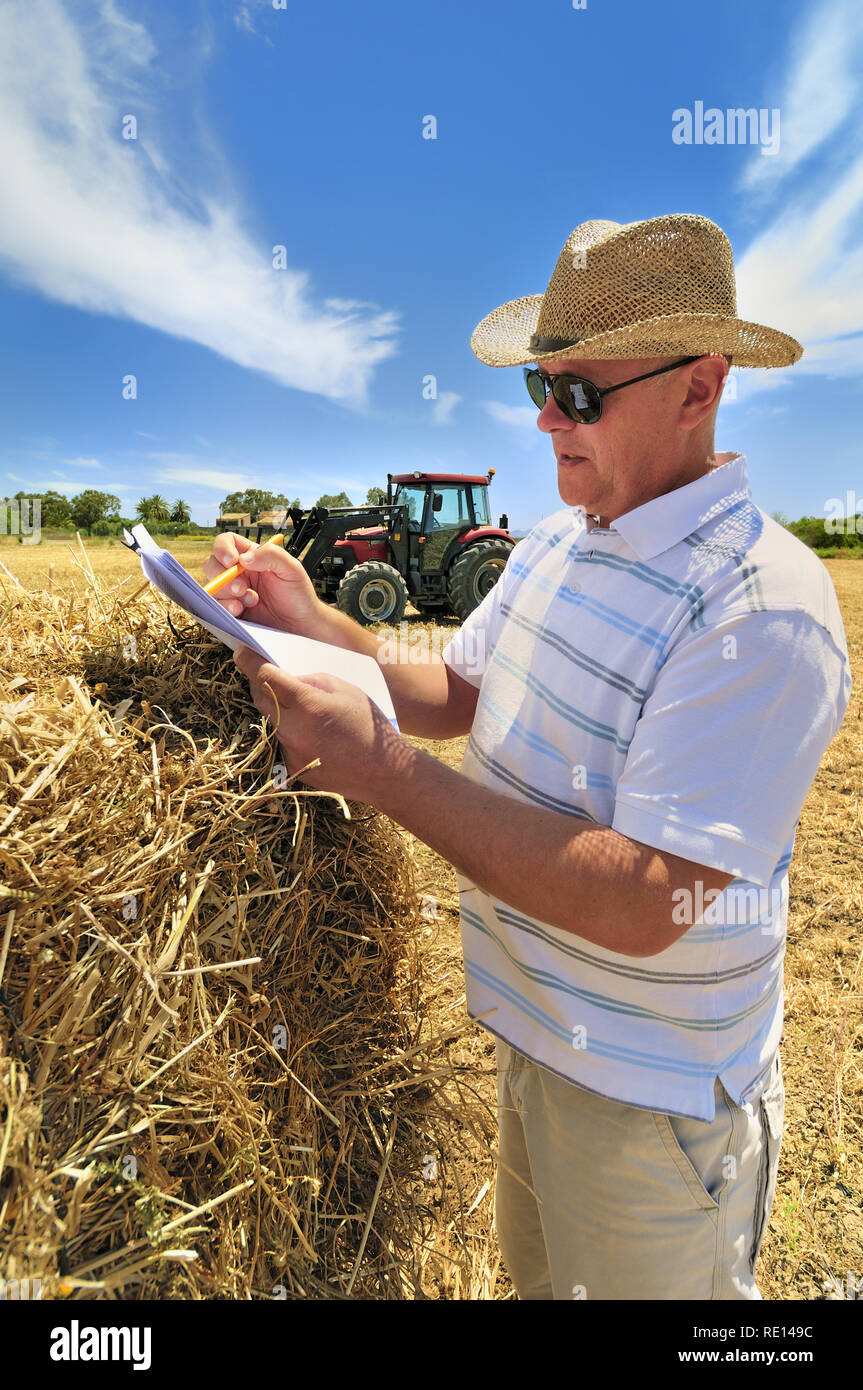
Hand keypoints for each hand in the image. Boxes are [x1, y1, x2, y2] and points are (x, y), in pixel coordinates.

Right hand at [203, 532, 328, 638]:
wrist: (300, 625)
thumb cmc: (298, 595)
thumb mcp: (292, 569)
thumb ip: (271, 555)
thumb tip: (244, 557)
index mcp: (252, 557)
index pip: (227, 542)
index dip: (223, 548)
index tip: (232, 561)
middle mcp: (239, 572)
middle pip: (212, 564)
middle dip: (223, 576)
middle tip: (242, 588)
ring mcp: (232, 592)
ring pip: (212, 586)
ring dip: (227, 594)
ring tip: (250, 601)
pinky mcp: (230, 610)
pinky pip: (215, 606)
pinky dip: (225, 608)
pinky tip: (241, 610)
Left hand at [233, 646, 408, 801]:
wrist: (383, 772)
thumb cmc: (370, 726)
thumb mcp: (348, 689)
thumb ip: (315, 680)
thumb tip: (292, 678)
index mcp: (307, 704)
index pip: (266, 677)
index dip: (250, 662)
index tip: (241, 654)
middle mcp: (293, 729)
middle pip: (261, 699)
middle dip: (261, 685)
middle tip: (270, 678)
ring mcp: (291, 751)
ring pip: (274, 722)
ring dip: (282, 711)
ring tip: (309, 713)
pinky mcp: (293, 768)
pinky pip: (284, 742)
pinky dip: (293, 734)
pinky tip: (317, 738)